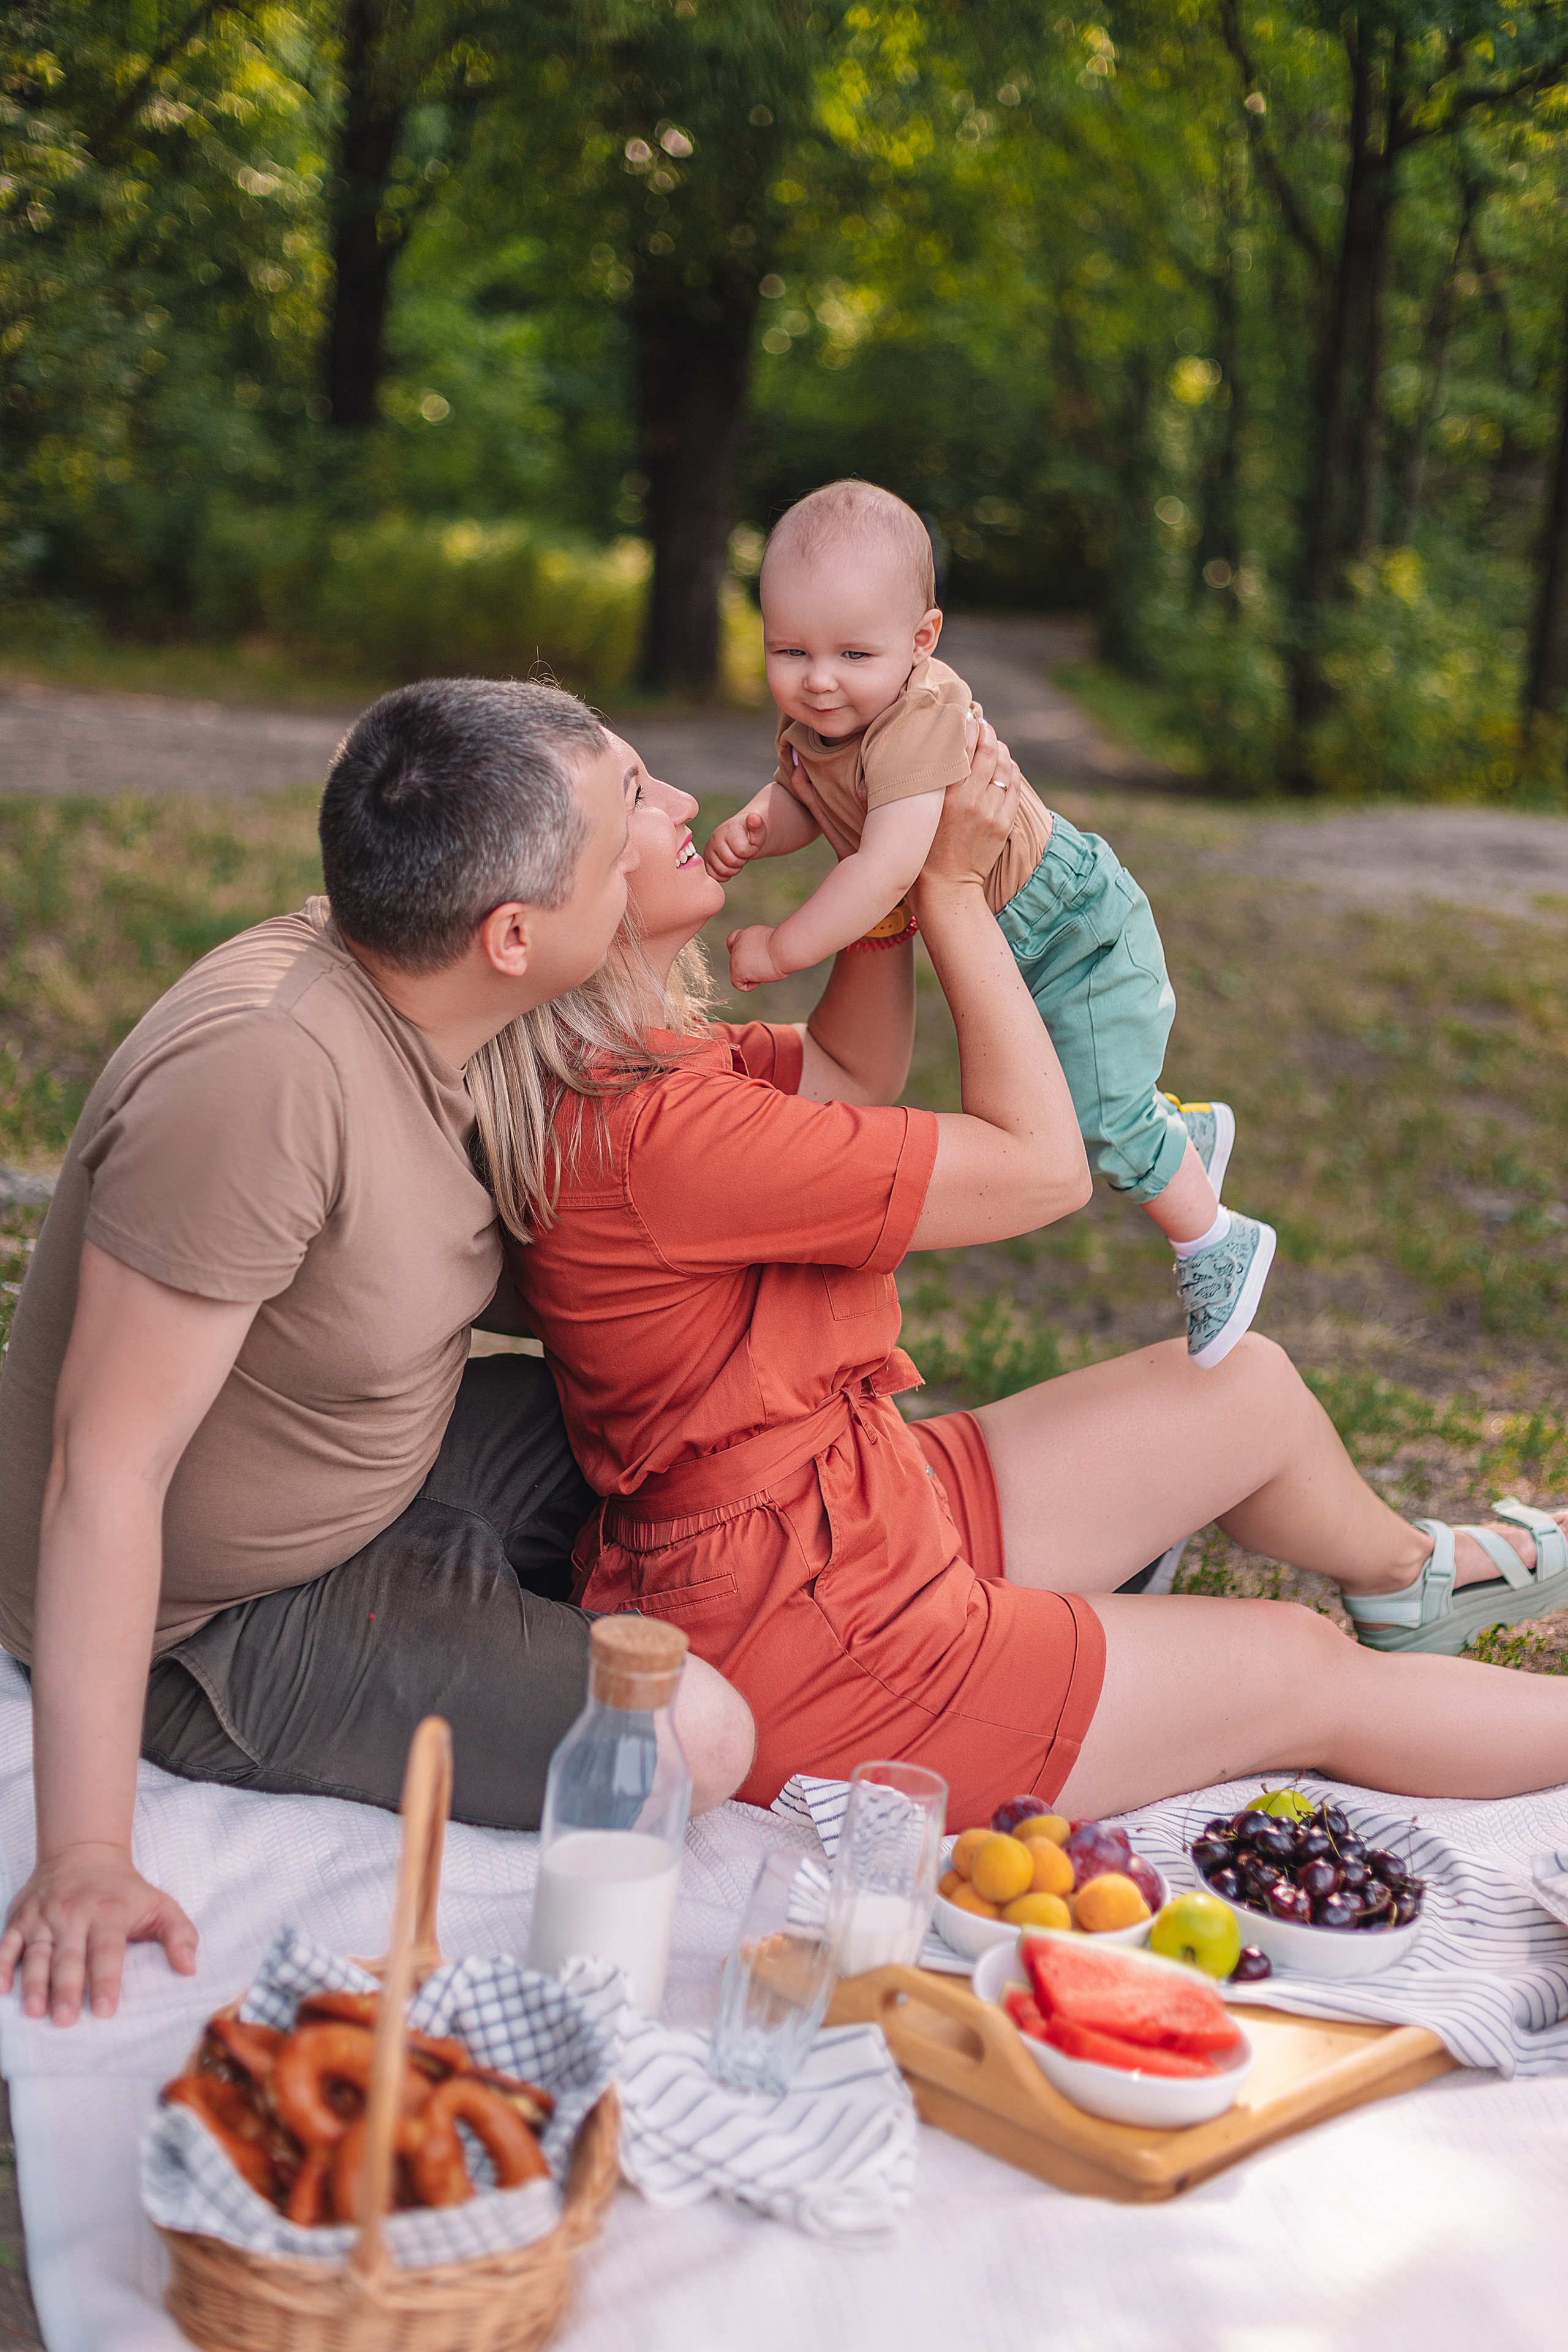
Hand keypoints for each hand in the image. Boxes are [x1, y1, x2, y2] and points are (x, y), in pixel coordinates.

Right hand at [0, 1843, 197, 2024]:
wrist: (84, 1852)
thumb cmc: (125, 1890)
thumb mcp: (160, 1905)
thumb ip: (179, 1935)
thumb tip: (190, 1968)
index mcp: (109, 1913)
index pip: (107, 1951)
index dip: (106, 1981)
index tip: (105, 2011)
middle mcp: (74, 1915)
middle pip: (68, 1956)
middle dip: (66, 1989)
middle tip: (65, 2020)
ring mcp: (43, 1917)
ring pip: (36, 1953)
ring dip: (33, 1983)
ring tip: (34, 2011)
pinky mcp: (20, 1918)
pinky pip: (7, 1943)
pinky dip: (1, 1964)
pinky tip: (0, 1988)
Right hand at [704, 809, 767, 880]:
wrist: (742, 836)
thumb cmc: (751, 834)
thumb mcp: (758, 828)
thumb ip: (757, 823)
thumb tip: (754, 817)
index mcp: (728, 829)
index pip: (741, 851)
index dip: (750, 852)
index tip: (751, 846)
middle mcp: (714, 838)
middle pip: (731, 862)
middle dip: (742, 860)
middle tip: (744, 854)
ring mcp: (708, 850)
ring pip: (722, 870)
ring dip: (734, 869)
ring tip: (737, 858)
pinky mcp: (706, 861)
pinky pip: (715, 876)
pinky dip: (725, 875)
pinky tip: (730, 865)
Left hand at [726, 923, 789, 990]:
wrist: (785, 948)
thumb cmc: (786, 946)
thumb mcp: (772, 943)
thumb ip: (761, 949)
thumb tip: (761, 961)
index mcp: (748, 933)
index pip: (733, 940)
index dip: (737, 951)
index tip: (747, 958)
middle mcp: (739, 942)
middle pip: (735, 959)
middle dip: (748, 966)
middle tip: (766, 965)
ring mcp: (736, 956)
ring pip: (737, 972)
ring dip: (751, 975)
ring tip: (766, 970)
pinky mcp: (737, 969)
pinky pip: (737, 983)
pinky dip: (749, 985)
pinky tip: (760, 980)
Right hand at [913, 721, 1021, 907]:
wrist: (945, 889)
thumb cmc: (918, 851)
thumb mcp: (905, 818)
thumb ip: (898, 790)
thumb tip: (879, 767)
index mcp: (941, 795)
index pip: (959, 745)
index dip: (965, 724)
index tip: (964, 715)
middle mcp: (968, 799)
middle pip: (986, 749)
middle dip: (986, 730)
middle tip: (981, 722)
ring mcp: (989, 811)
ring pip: (1003, 764)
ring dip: (999, 747)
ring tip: (993, 740)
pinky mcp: (1003, 823)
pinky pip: (1013, 785)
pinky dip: (1011, 768)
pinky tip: (1004, 762)